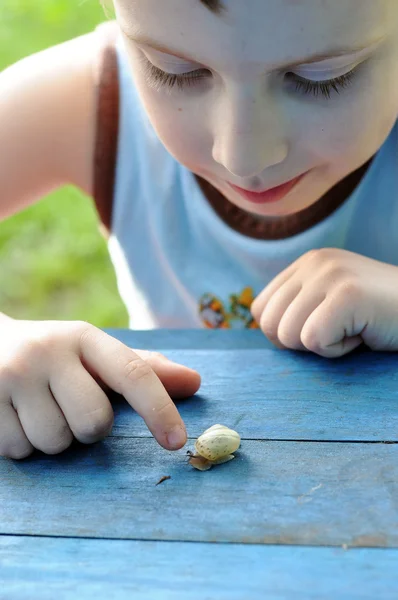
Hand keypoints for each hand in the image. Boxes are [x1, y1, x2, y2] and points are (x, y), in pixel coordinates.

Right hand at [0, 319, 199, 458]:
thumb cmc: (54, 356)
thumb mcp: (94, 354)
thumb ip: (143, 371)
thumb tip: (196, 381)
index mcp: (84, 337)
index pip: (132, 372)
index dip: (159, 408)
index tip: (178, 441)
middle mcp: (48, 351)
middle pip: (94, 423)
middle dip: (89, 429)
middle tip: (69, 406)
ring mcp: (11, 375)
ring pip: (55, 442)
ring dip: (53, 438)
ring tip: (37, 408)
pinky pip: (20, 450)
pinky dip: (22, 444)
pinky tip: (13, 415)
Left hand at [251, 248, 397, 357]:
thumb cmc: (380, 317)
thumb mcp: (330, 303)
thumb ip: (298, 307)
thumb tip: (263, 327)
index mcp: (307, 263)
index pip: (260, 309)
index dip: (285, 332)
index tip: (321, 328)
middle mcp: (314, 263)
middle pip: (268, 324)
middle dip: (300, 342)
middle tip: (338, 330)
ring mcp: (330, 275)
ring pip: (288, 335)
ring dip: (323, 346)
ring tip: (353, 328)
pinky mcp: (346, 294)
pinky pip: (314, 341)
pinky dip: (339, 350)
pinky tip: (362, 333)